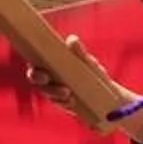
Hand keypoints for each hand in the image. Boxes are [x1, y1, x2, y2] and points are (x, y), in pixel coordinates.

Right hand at [20, 35, 142, 136]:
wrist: (108, 95)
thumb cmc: (94, 73)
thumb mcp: (88, 62)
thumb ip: (80, 53)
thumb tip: (72, 39)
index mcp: (52, 63)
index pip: (35, 65)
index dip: (34, 71)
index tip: (43, 75)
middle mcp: (50, 77)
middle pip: (36, 80)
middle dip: (41, 82)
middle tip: (50, 82)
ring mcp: (55, 91)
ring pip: (47, 93)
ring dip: (54, 93)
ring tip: (68, 94)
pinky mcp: (62, 103)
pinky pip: (59, 103)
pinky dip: (64, 102)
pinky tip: (72, 101)